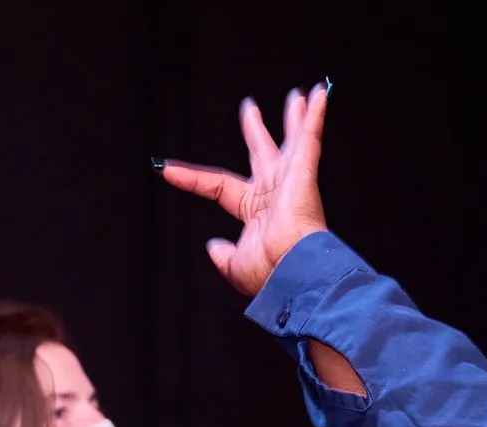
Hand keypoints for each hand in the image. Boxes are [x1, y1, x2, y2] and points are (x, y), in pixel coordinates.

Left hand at [157, 82, 330, 297]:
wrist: (294, 270)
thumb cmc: (270, 272)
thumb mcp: (235, 266)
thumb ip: (223, 256)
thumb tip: (212, 246)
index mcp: (255, 213)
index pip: (219, 187)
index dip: (192, 179)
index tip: (167, 170)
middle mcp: (273, 193)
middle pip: (261, 154)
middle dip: (256, 131)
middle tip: (249, 108)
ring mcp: (290, 181)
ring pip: (292, 141)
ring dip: (295, 119)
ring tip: (299, 96)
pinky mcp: (304, 172)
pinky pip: (310, 138)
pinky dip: (315, 116)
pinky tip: (319, 94)